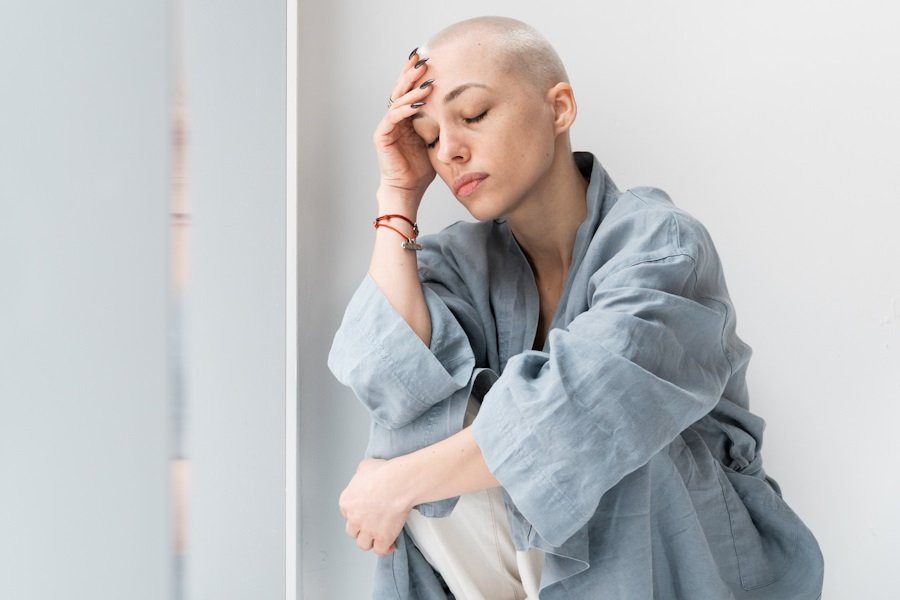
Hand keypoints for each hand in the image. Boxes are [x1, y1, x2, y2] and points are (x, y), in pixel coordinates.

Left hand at [338, 457, 411, 555]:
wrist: (397, 483)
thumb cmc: (384, 473)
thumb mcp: (365, 467)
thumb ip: (361, 475)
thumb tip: (366, 474)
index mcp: (347, 502)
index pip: (346, 513)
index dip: (356, 513)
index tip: (364, 512)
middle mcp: (354, 518)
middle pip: (352, 531)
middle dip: (361, 529)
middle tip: (371, 525)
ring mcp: (368, 530)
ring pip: (364, 544)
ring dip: (371, 541)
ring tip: (378, 538)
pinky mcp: (383, 537)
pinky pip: (381, 550)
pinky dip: (386, 548)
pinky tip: (391, 544)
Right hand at [373, 50, 435, 206]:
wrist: (408, 189)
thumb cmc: (422, 168)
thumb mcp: (435, 139)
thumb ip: (439, 122)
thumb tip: (459, 106)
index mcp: (405, 117)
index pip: (409, 90)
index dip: (416, 74)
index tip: (428, 57)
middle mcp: (394, 118)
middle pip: (400, 89)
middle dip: (412, 73)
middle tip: (424, 58)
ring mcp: (387, 126)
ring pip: (398, 100)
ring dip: (412, 88)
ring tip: (426, 79)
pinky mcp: (382, 135)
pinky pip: (393, 117)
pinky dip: (406, 108)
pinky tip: (419, 102)